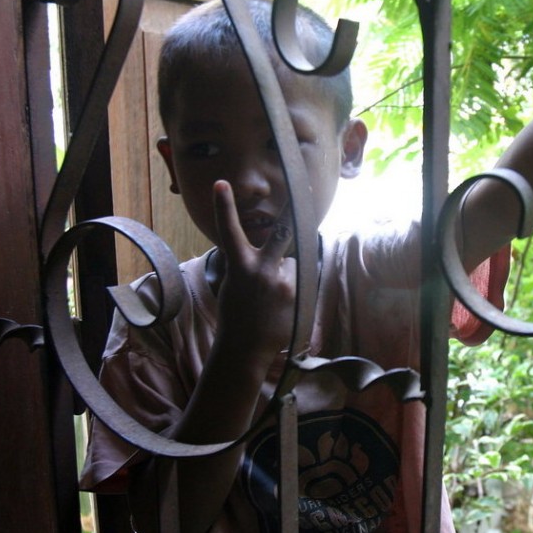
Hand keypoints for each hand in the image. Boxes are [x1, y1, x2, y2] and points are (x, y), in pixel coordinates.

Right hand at [210, 180, 295, 358]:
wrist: (245, 349)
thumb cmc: (236, 314)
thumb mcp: (233, 284)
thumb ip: (248, 264)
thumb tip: (274, 253)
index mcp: (239, 267)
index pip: (229, 231)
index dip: (224, 207)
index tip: (221, 184)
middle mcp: (262, 271)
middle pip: (282, 234)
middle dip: (294, 212)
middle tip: (310, 186)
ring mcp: (282, 283)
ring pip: (289, 264)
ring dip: (284, 275)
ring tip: (271, 299)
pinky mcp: (297, 294)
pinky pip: (297, 280)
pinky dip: (291, 289)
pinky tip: (280, 306)